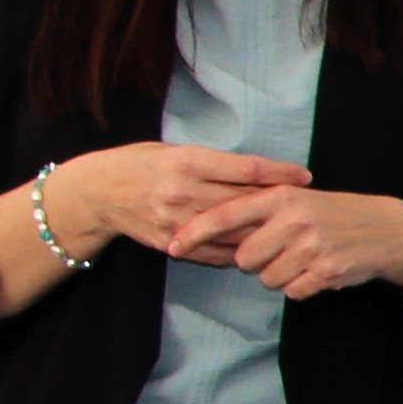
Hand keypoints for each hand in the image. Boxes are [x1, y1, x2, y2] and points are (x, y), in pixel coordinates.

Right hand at [40, 142, 315, 254]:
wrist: (96, 193)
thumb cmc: (139, 164)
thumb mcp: (172, 150)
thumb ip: (211, 162)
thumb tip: (256, 172)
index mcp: (187, 162)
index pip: (246, 169)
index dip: (280, 173)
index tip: (304, 176)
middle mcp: (184, 192)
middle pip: (246, 203)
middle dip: (279, 206)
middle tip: (306, 207)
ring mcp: (177, 222)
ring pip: (234, 233)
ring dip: (264, 234)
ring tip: (290, 232)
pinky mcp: (171, 244)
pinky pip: (214, 254)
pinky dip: (238, 252)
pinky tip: (257, 250)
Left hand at [176, 187, 402, 298]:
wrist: (386, 230)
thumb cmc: (334, 216)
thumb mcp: (297, 199)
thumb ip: (259, 211)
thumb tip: (215, 233)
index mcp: (280, 197)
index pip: (224, 215)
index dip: (194, 233)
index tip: (173, 246)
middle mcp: (293, 219)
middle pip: (244, 257)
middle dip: (254, 263)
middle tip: (277, 253)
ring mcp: (311, 246)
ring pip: (267, 278)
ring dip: (279, 276)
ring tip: (302, 261)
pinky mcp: (326, 270)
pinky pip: (292, 291)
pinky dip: (301, 287)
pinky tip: (317, 272)